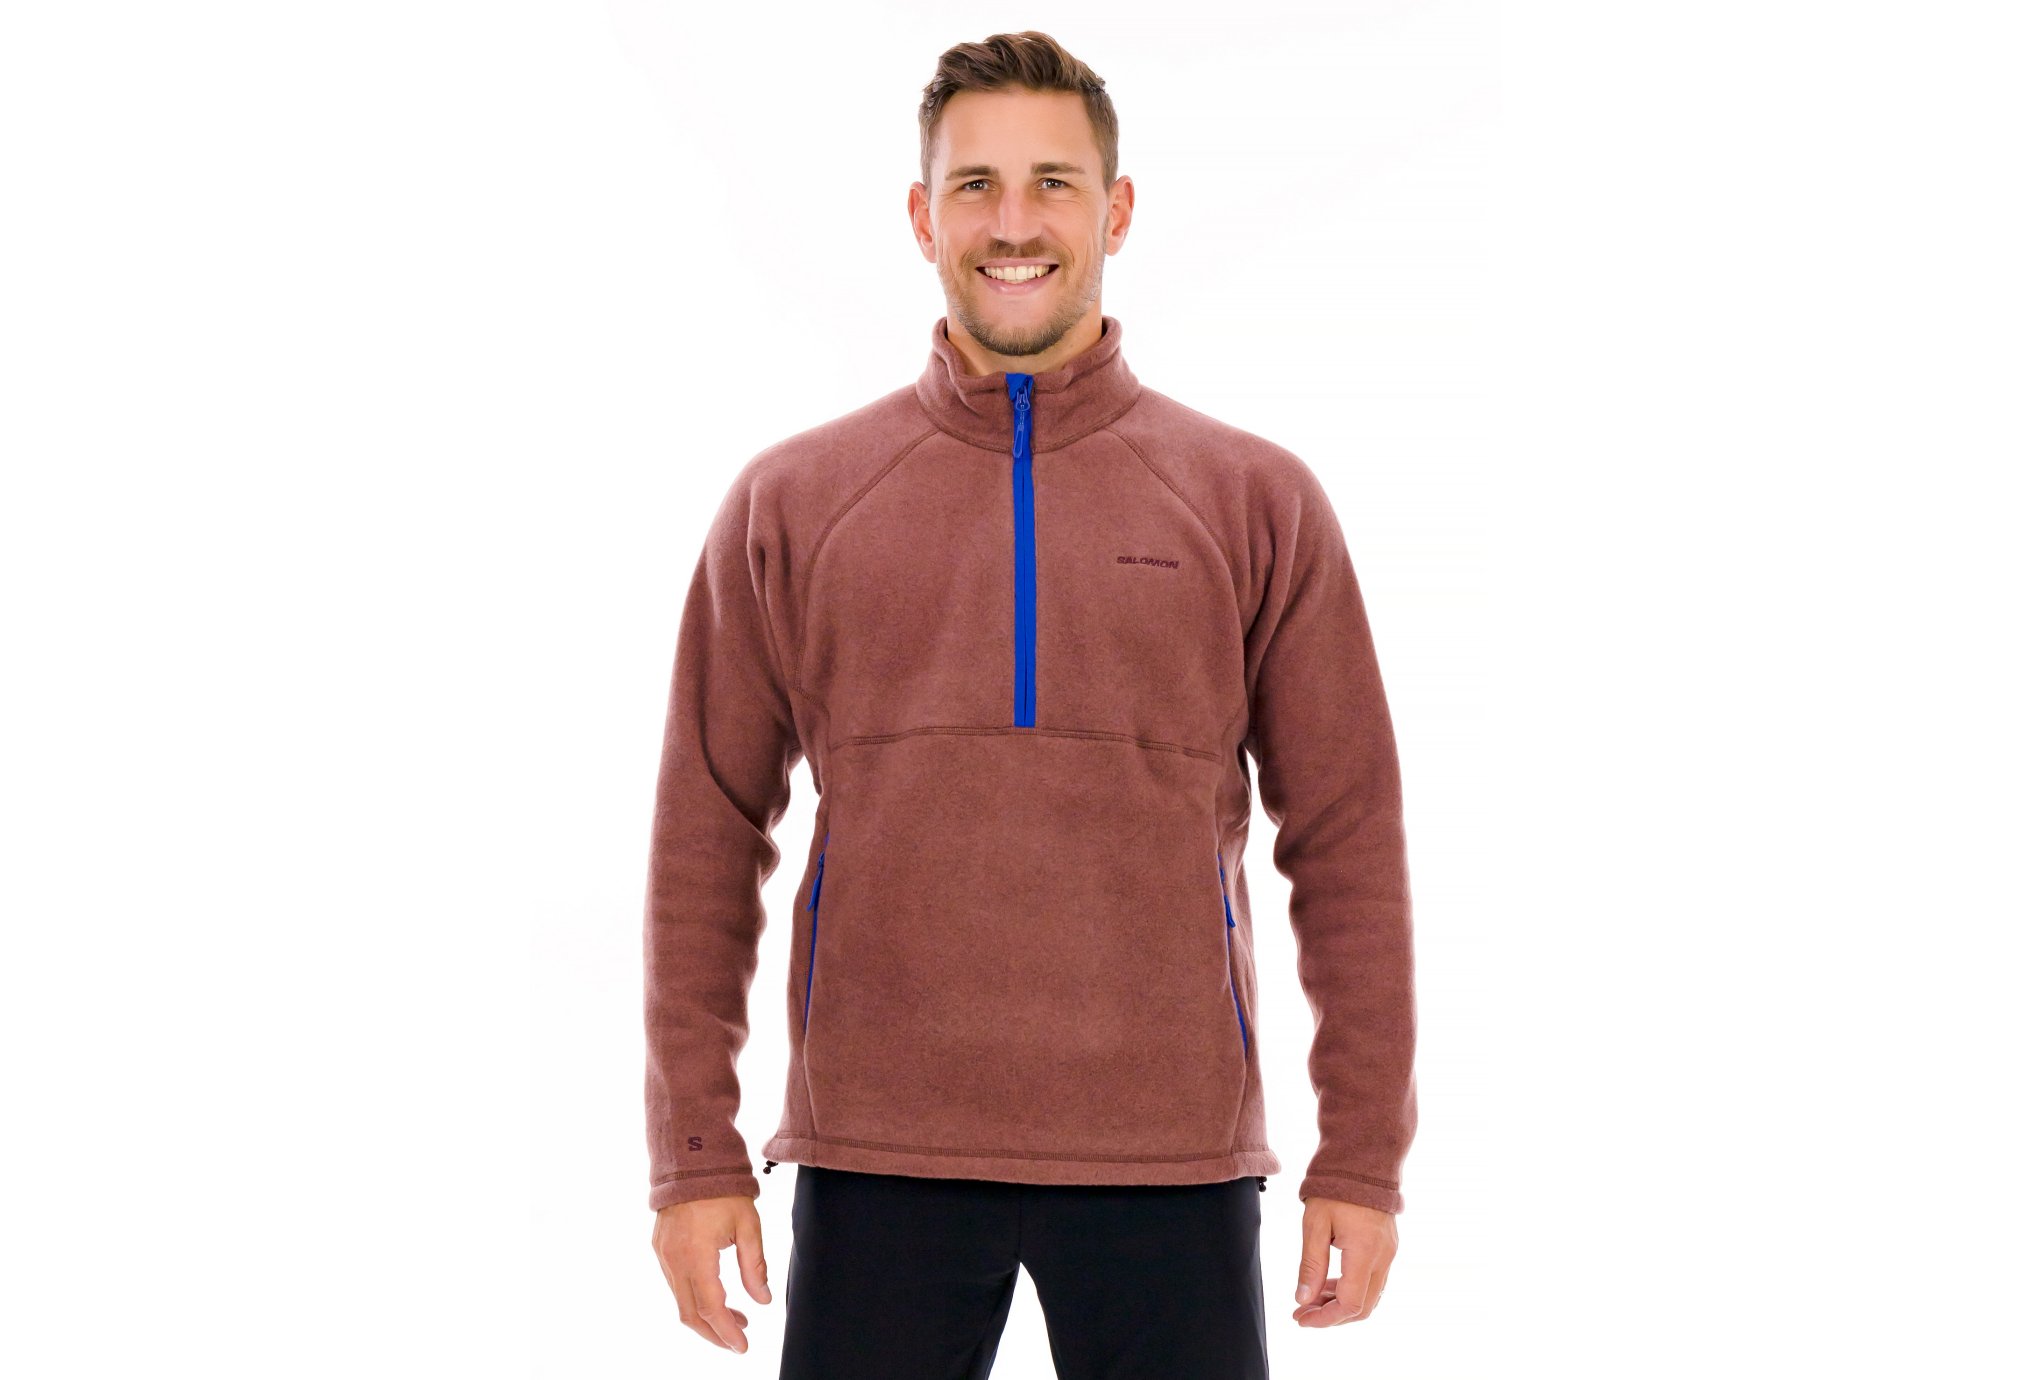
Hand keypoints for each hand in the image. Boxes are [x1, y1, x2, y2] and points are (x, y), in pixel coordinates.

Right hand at [651, 1195, 771, 1352]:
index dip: (727, 1331)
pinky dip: (694, 1299)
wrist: (691, 1161)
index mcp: (697, 1255)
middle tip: (738, 1341)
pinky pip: (676, 1285)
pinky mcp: (660, 1250)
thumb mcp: (748, 1226)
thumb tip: (763, 1300)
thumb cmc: (722, 1189)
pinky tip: (716, 1297)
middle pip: (691, 1314)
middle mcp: (674, 1260)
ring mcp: (664, 1256)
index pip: (711, 1307)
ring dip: (706, 1317)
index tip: (743, 1346)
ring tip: (736, 1319)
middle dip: (715, 1334)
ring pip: (681, 1302)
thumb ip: (755, 1266)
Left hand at [1292, 1197, 1395, 1326]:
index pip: (1350, 1304)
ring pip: (1369, 1296)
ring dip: (1341, 1303)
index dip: (1324, 1318)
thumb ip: (1311, 1265)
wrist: (1364, 1158)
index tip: (1300, 1318)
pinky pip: (1373, 1281)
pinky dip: (1352, 1289)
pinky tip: (1329, 1283)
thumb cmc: (1337, 1187)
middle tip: (1302, 1313)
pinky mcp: (1388, 1248)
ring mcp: (1389, 1253)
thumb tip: (1303, 1299)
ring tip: (1310, 1299)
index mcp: (1365, 1252)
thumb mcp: (1315, 1224)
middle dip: (1331, 1316)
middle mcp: (1383, 1258)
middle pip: (1363, 1308)